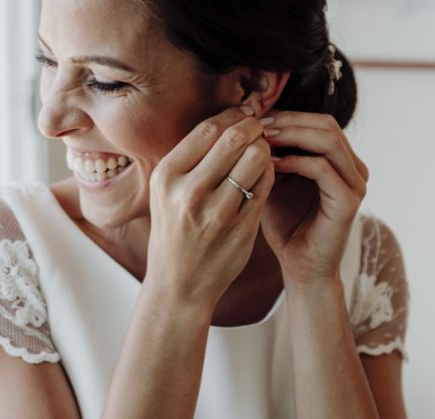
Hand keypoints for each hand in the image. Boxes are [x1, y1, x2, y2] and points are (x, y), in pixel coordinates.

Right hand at [146, 107, 274, 305]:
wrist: (178, 286)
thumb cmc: (174, 233)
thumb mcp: (166, 193)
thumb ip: (192, 160)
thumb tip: (229, 120)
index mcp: (166, 176)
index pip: (208, 128)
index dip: (233, 116)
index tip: (244, 116)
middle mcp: (189, 192)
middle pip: (235, 138)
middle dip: (254, 128)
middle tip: (260, 131)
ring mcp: (217, 212)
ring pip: (256, 158)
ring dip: (265, 150)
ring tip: (262, 155)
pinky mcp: (241, 228)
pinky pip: (265, 186)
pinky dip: (268, 174)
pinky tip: (263, 178)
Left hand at [259, 110, 368, 286]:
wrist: (300, 268)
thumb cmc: (286, 226)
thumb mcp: (274, 182)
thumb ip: (270, 155)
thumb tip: (247, 123)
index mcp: (339, 160)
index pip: (317, 121)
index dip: (286, 114)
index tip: (253, 116)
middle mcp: (353, 167)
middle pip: (326, 124)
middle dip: (289, 120)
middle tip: (256, 123)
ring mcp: (355, 183)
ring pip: (328, 140)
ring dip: (292, 135)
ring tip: (262, 138)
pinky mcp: (349, 201)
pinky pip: (324, 169)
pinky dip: (297, 161)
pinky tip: (273, 163)